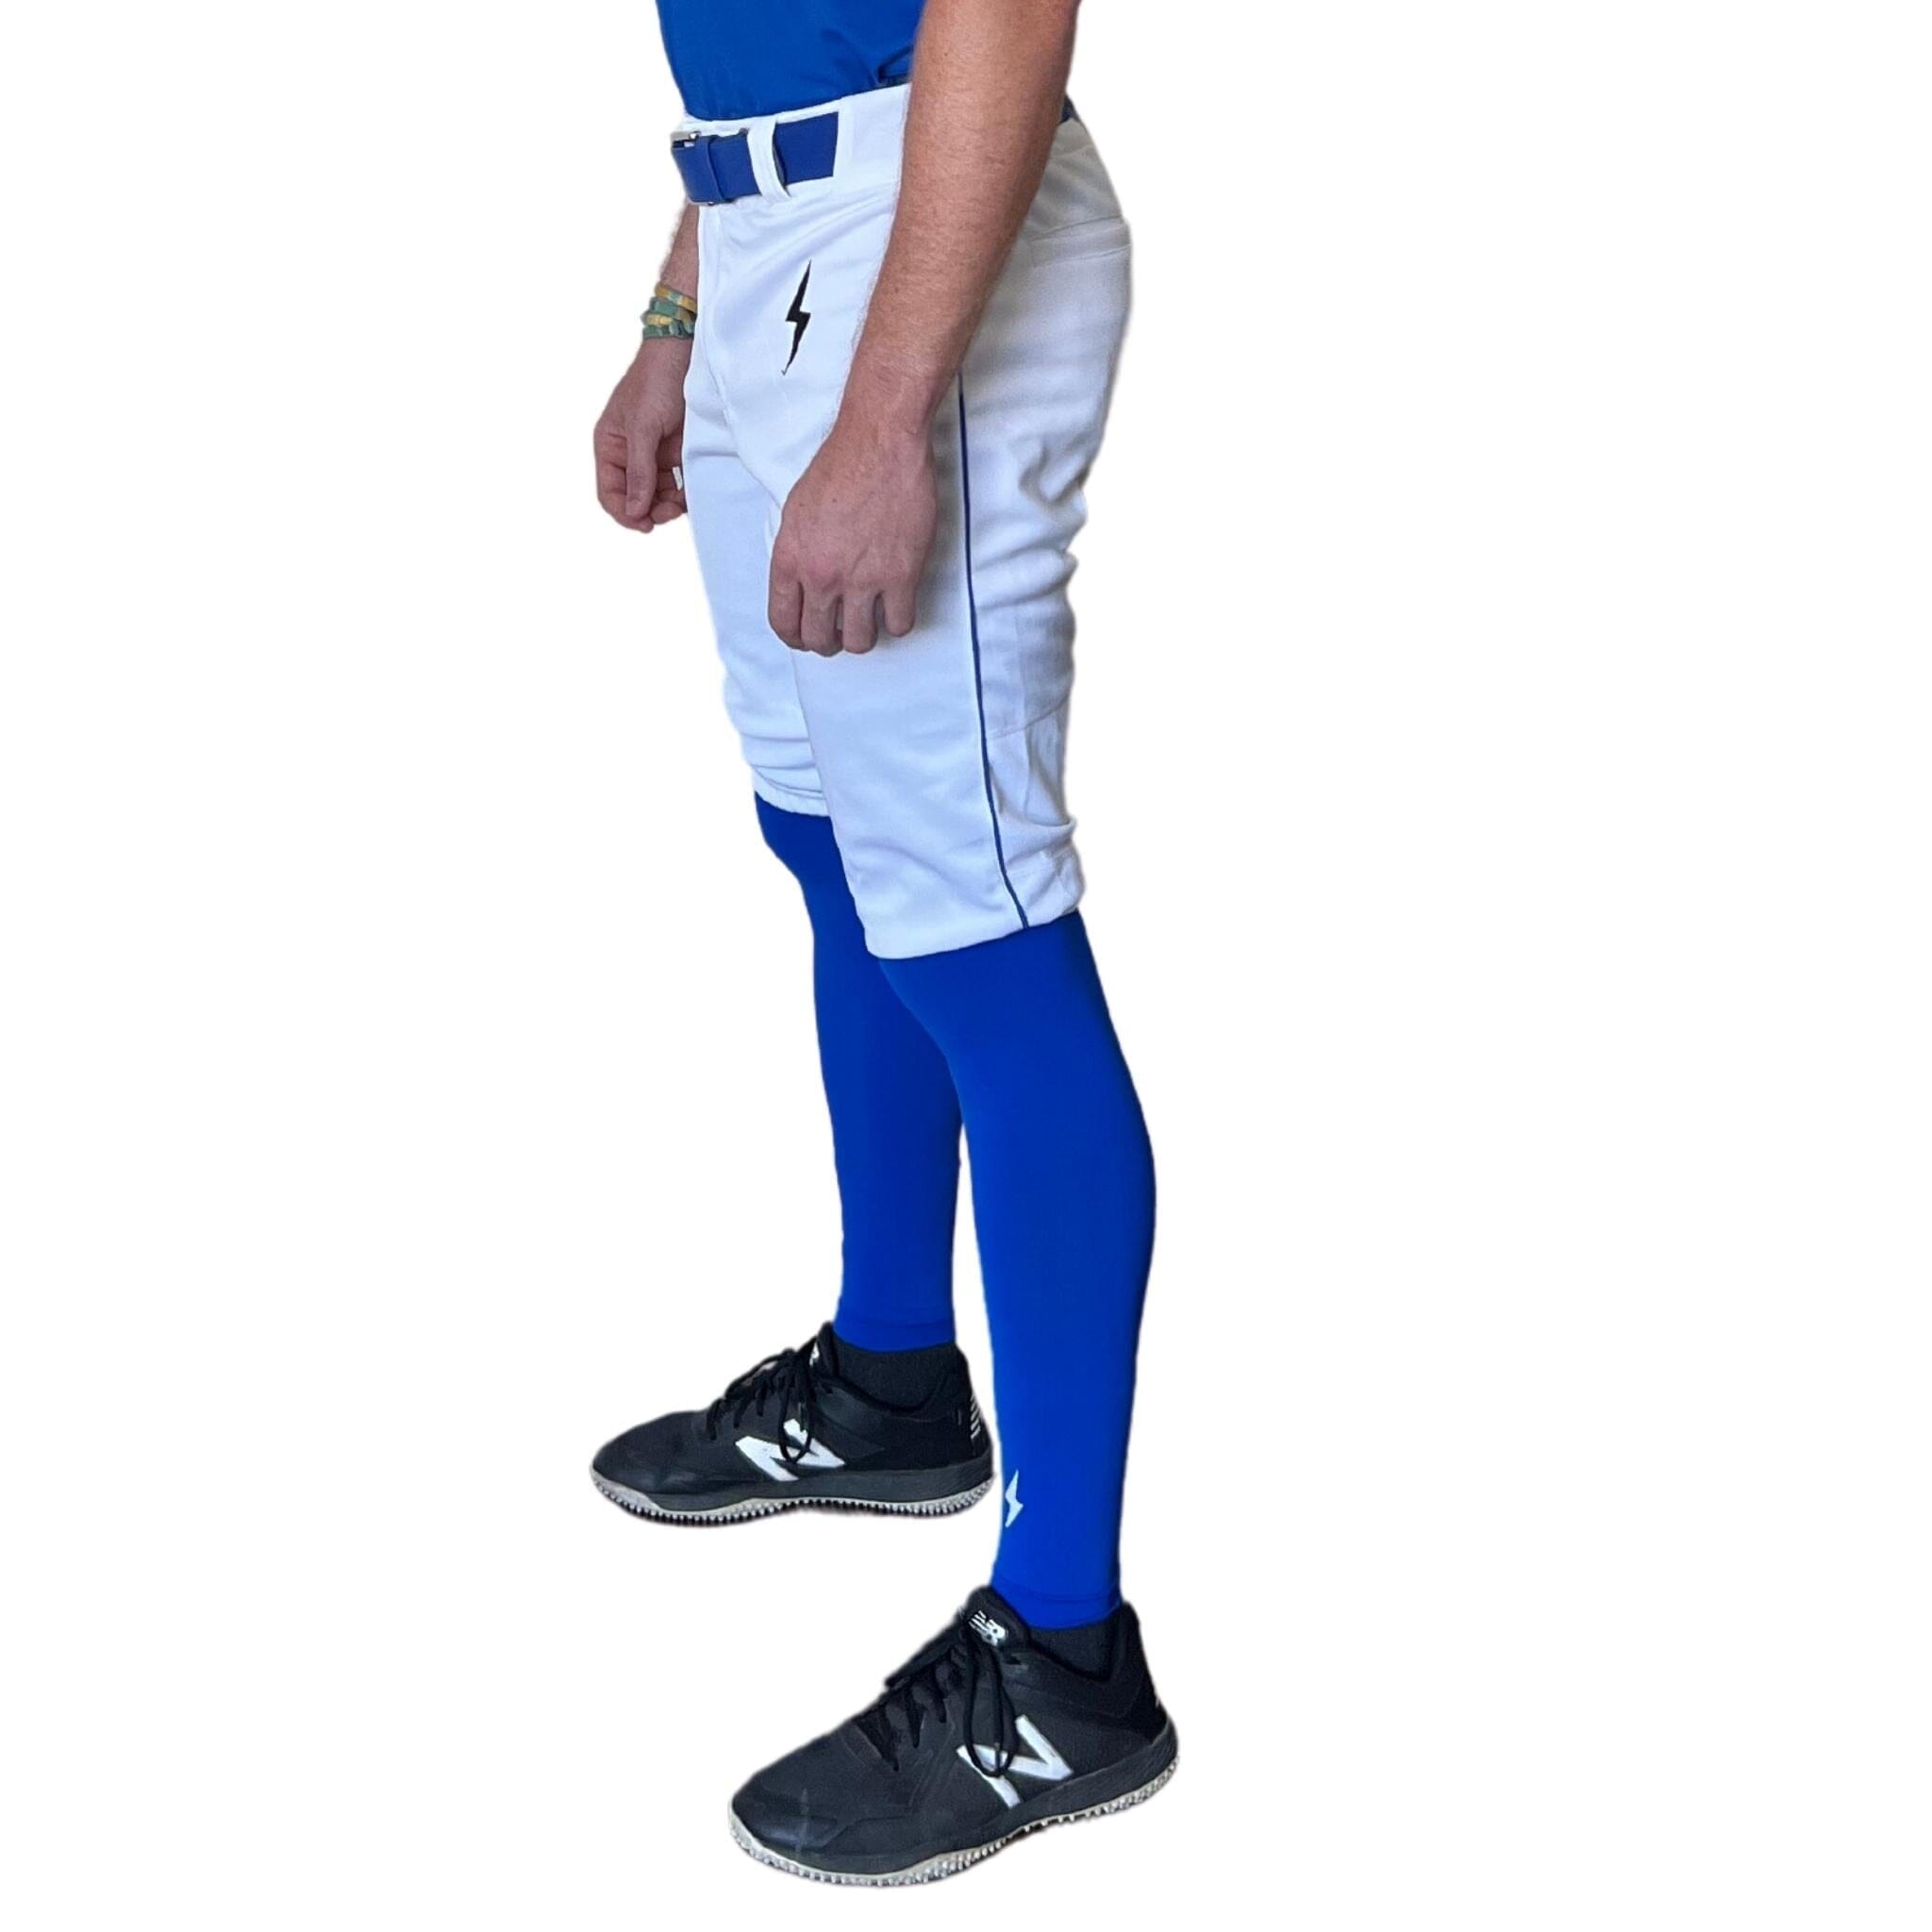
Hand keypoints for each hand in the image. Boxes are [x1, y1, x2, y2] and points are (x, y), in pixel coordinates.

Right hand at [594, 339, 691, 532]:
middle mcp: (630, 453)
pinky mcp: (677, 451)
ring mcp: (654, 453)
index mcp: (610, 445)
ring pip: (658, 494)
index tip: (644, 525)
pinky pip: (678, 482)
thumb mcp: (643, 426)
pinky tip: (692, 492)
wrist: (686, 352)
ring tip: (683, 500)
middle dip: (651, 510)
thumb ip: (639, 470)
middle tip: (670, 512)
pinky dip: (684, 491)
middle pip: (635, 498)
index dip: (624, 512)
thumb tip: (634, 510)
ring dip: (670, 503)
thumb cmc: (655, 380)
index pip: (609, 491)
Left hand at [768, 418, 936, 653]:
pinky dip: (898, 620)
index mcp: (790, 559)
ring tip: (870, 618)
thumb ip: (796, 554)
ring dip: (864, 635)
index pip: (783, 622)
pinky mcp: (901, 576)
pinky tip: (897, 604)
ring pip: (860, 641)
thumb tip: (801, 584)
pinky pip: (899, 624)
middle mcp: (822, 576)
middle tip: (840, 631)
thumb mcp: (796, 512)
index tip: (806, 637)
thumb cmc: (840, 466)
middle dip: (829, 641)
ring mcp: (862, 579)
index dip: (795, 638)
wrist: (879, 442)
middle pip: (820, 639)